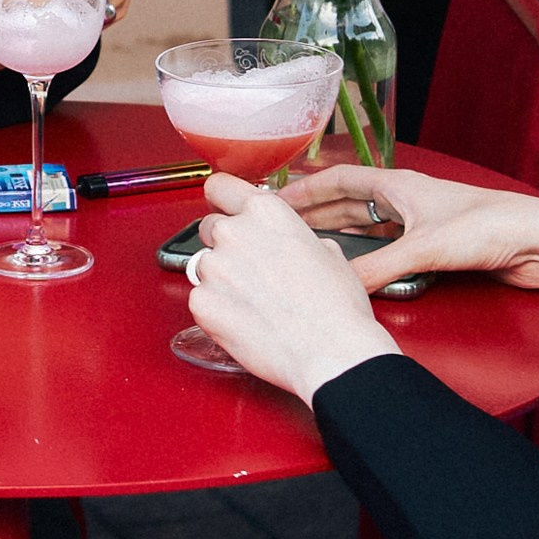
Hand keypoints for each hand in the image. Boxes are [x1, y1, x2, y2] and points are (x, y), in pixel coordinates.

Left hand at [187, 175, 399, 404]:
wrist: (332, 353)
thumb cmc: (336, 307)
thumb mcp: (328, 252)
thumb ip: (292, 236)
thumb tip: (284, 243)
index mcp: (265, 212)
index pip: (220, 186)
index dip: (221, 199)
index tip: (223, 208)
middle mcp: (233, 232)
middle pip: (209, 227)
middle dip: (224, 245)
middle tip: (251, 271)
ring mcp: (214, 268)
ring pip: (205, 266)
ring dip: (222, 279)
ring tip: (255, 303)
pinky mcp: (201, 303)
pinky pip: (201, 299)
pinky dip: (216, 310)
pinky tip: (246, 321)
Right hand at [278, 164, 538, 298]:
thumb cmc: (491, 226)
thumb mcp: (423, 248)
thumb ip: (377, 269)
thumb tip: (338, 287)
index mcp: (399, 184)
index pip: (338, 180)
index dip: (304, 189)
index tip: (273, 201)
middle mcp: (406, 200)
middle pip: (348, 204)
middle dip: (314, 215)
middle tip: (280, 229)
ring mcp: (421, 224)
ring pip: (367, 228)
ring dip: (339, 236)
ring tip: (307, 249)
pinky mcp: (436, 249)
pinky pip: (389, 251)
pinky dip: (367, 258)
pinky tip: (354, 271)